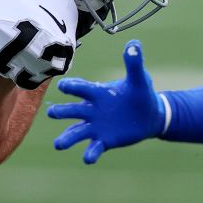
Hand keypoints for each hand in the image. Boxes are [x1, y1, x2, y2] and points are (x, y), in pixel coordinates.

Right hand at [48, 40, 164, 163]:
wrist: (150, 116)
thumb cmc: (140, 93)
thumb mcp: (139, 79)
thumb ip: (134, 63)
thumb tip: (134, 44)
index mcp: (98, 93)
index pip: (81, 88)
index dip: (72, 87)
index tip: (63, 86)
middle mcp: (92, 110)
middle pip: (73, 110)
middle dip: (62, 112)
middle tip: (52, 114)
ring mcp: (96, 126)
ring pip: (77, 132)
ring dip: (67, 138)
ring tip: (58, 145)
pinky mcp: (104, 141)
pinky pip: (94, 148)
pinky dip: (90, 153)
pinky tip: (88, 158)